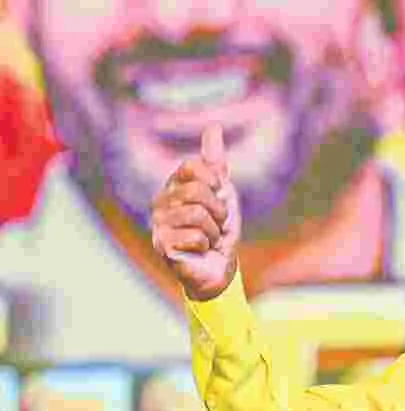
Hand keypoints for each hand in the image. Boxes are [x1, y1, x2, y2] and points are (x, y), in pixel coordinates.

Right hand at [150, 124, 241, 300]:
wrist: (219, 266)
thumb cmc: (219, 229)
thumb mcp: (223, 192)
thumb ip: (215, 162)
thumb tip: (213, 126)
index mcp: (174, 186)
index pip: (193, 166)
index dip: (215, 182)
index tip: (219, 196)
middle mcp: (160, 202)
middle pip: (197, 191)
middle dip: (218, 210)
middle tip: (216, 224)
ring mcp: (158, 224)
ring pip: (197, 214)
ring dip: (214, 230)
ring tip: (209, 238)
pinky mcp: (161, 245)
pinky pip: (196, 236)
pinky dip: (207, 245)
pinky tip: (200, 251)